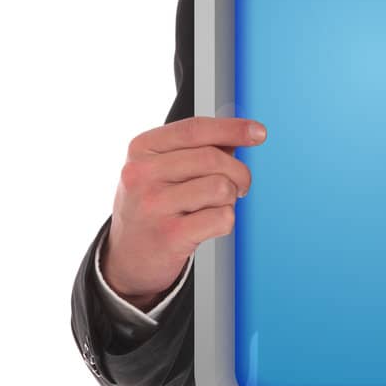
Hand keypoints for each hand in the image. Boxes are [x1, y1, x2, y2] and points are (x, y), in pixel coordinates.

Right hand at [103, 116, 266, 310]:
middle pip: (213, 158)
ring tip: (216, 206)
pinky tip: (208, 224)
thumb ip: (197, 148)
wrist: (127, 256)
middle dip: (239, 172)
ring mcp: (153, 205)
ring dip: (229, 198)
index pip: (195, 129)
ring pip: (221, 187)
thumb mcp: (160, 168)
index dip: (232, 128)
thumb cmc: (151, 206)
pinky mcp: (169, 235)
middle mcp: (142, 174)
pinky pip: (221, 218)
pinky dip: (225, 220)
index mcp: (141, 149)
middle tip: (241, 186)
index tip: (258, 133)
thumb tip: (241, 135)